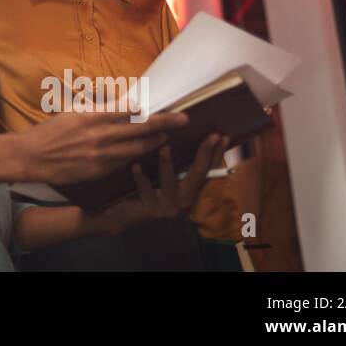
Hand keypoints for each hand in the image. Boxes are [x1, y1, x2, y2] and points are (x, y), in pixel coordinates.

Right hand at [10, 109, 189, 184]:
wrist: (33, 156)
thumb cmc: (50, 132)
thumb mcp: (72, 112)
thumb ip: (96, 110)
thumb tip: (119, 107)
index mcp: (92, 116)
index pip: (129, 109)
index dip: (149, 109)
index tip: (164, 105)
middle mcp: (100, 134)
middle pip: (141, 128)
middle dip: (165, 123)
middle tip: (183, 119)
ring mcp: (101, 154)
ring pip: (137, 147)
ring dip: (155, 142)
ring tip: (166, 138)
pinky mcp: (99, 169)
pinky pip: (124, 161)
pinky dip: (136, 155)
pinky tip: (143, 152)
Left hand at [92, 133, 228, 234]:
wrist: (124, 213)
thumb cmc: (145, 187)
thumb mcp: (163, 173)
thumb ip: (176, 160)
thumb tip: (181, 131)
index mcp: (189, 188)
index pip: (208, 170)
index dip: (217, 153)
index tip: (222, 136)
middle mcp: (183, 199)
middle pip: (198, 174)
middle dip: (204, 154)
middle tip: (210, 136)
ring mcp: (168, 206)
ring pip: (171, 184)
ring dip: (167, 165)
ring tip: (164, 148)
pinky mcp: (150, 210)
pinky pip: (147, 191)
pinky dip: (141, 178)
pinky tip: (136, 166)